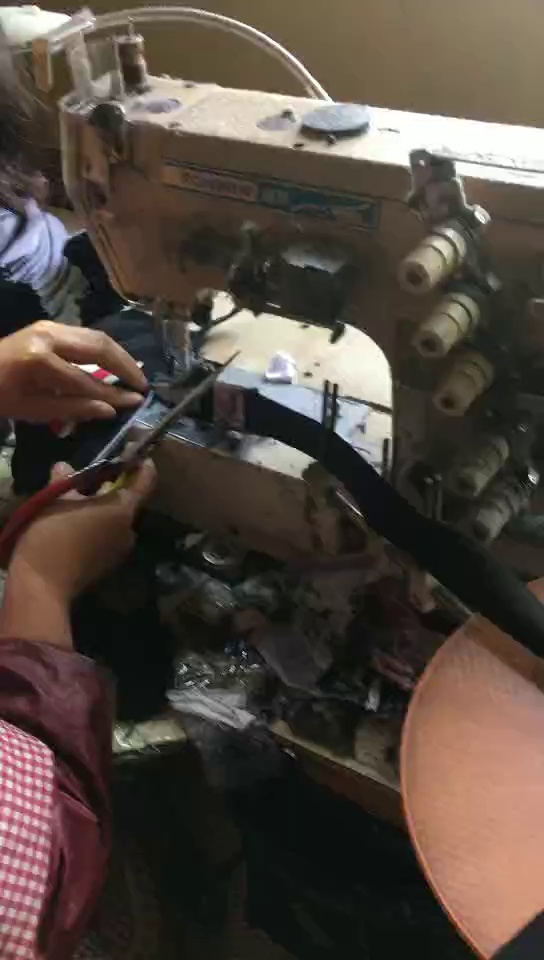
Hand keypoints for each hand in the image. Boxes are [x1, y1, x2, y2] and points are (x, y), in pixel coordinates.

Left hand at [0, 321, 146, 421]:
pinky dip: (104, 350)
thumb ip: (74, 409)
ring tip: (133, 375)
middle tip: (143, 385)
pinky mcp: (49, 326)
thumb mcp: (33, 410)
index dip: (114, 394)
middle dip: (125, 366)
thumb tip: (111, 410)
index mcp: (40, 360)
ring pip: (96, 336)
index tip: (136, 402)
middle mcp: (48, 335)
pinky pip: (85, 336)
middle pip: (99, 346)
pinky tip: (113, 365)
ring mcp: (49, 326)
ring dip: (118, 355)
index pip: (87, 380)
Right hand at [0, 459, 155, 648]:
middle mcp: (129, 529)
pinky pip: (107, 537)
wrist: (42, 586)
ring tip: (77, 503)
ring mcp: (120, 550)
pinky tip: (75, 526)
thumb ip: (65, 479)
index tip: (133, 453)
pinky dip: (96, 527)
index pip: (145, 481)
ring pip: (116, 520)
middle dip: (112, 488)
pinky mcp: (107, 565)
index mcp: (123, 510)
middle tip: (90, 479)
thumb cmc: (53, 535)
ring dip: (102, 509)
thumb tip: (65, 466)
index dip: (141, 464)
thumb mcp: (55, 499)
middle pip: (128, 501)